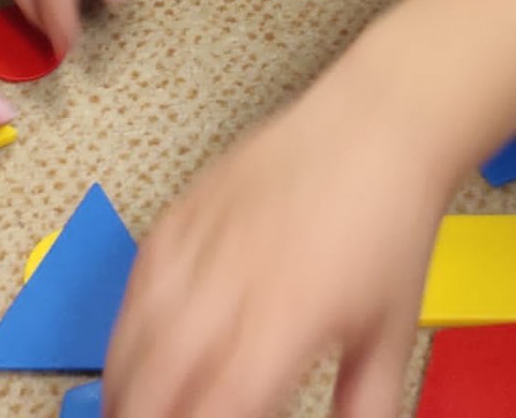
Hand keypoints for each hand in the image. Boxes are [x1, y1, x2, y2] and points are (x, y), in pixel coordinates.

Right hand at [104, 67, 448, 417]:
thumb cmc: (390, 225)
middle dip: (144, 415)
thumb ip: (367, 405)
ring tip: (127, 404)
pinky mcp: (189, 205)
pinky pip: (140, 271)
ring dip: (123, 376)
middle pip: (160, 374)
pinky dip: (128, 316)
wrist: (377, 126)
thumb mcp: (392, 334)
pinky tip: (132, 339)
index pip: (217, 405)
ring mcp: (204, 238)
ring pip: (137, 325)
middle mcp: (233, 282)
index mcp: (286, 320)